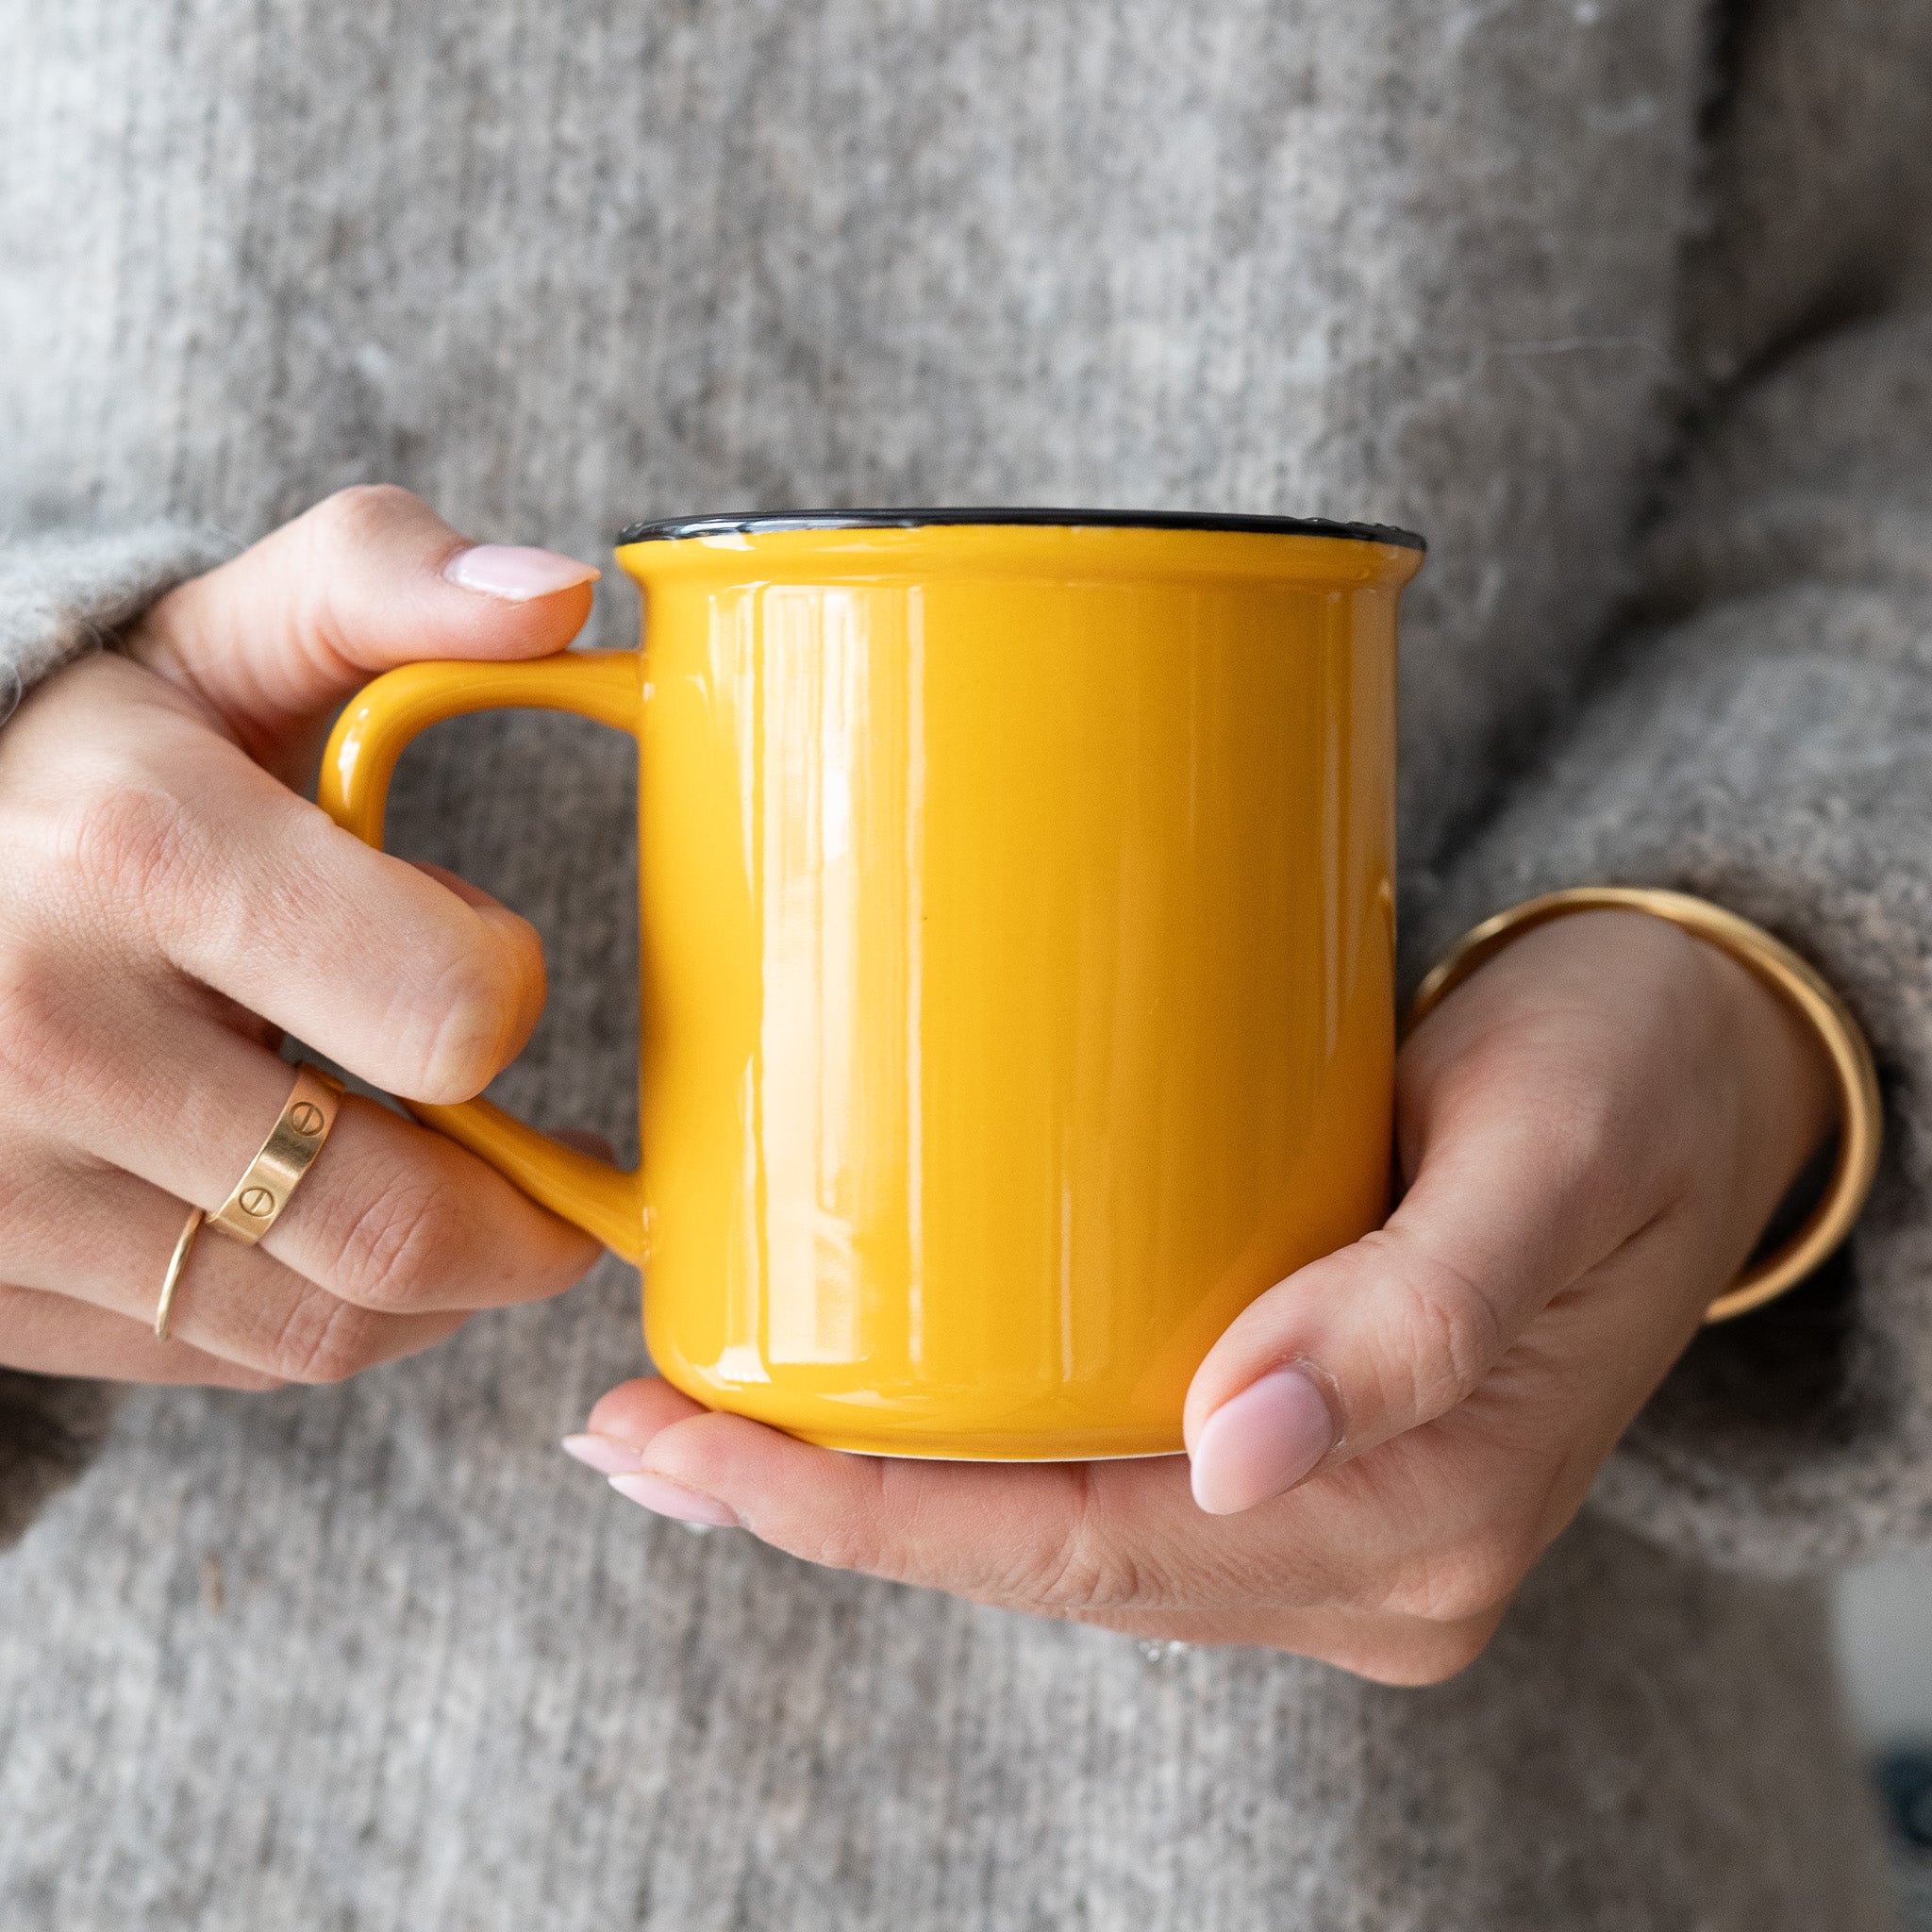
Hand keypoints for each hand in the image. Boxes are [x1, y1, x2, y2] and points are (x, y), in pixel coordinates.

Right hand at [0, 487, 605, 1387]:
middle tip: (564, 1175)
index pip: (449, 1013)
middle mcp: (43, 1029)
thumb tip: (560, 597)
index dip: (507, 992)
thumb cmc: (76, 757)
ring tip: (471, 1209)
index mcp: (133, 845)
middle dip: (526, 1209)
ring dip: (446, 1283)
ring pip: (325, 1323)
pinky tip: (340, 1239)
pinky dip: (330, 1322)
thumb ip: (381, 584)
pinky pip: (226, 1361)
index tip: (492, 965)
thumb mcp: (209, 639)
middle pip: (399, 1220)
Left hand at [571, 909, 1833, 1682]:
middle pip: (1041, 1559)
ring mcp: (1326, 1513)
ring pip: (1057, 1527)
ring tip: (705, 1412)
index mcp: (1416, 1521)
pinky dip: (970, 1440)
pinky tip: (868, 1393)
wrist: (1706, 1067)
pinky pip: (1104, 1470)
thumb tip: (1239, 1453)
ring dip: (879, 1482)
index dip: (867, 1518)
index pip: (1085, 1554)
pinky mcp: (1303, 1442)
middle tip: (637, 1424)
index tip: (687, 1451)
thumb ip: (1421, 1312)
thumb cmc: (1632, 1075)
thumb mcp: (1554, 1149)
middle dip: (827, 1507)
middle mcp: (1359, 1556)